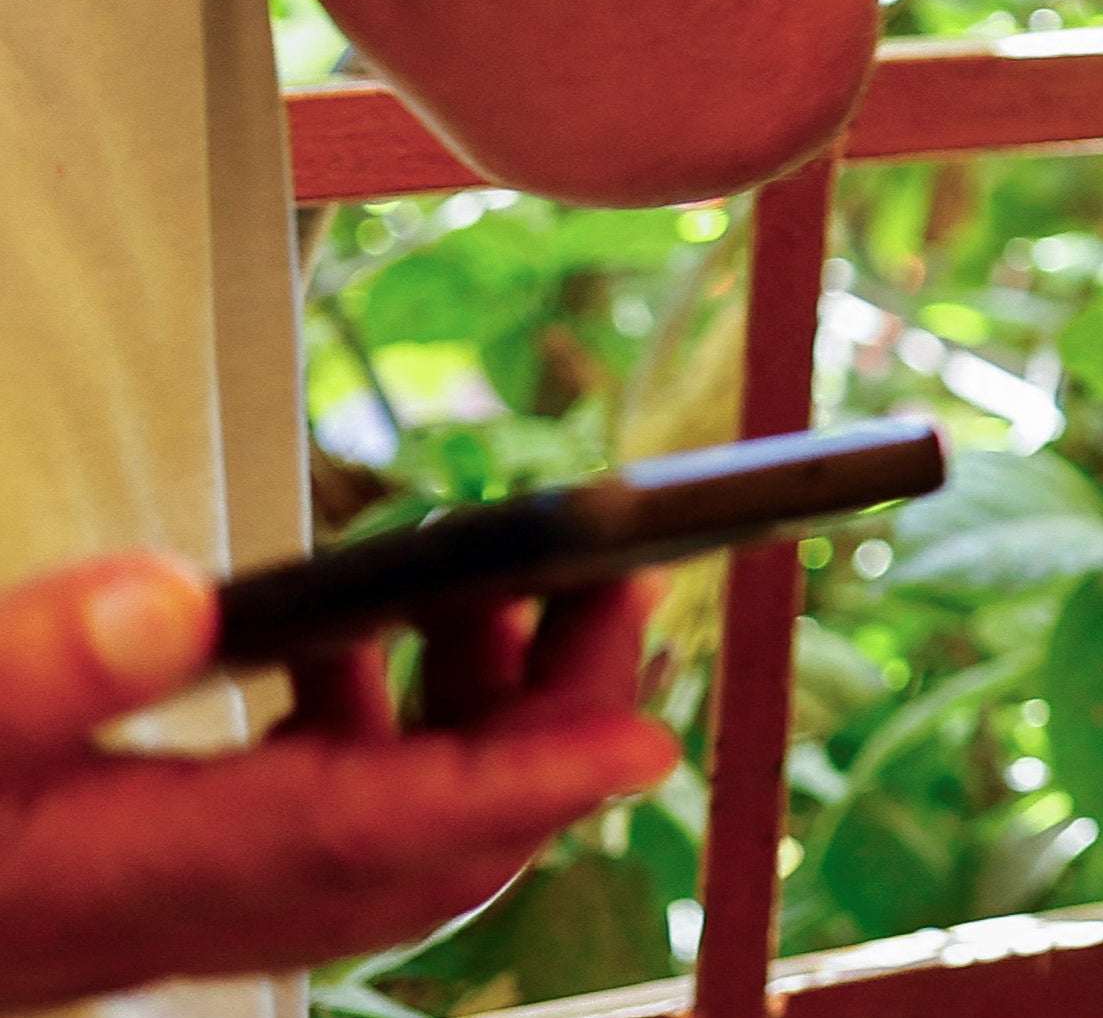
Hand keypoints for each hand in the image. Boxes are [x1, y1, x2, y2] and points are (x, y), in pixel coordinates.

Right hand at [0, 551, 673, 1011]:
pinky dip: (371, 725)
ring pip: (385, 827)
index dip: (529, 787)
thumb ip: (42, 662)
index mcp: (138, 882)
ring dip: (475, 712)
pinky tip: (354, 640)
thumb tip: (172, 602)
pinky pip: (312, 813)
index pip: (381, 839)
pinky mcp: (143, 874)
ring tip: (526, 583)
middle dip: (549, 726)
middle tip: (625, 584)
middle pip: (423, 841)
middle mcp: (176, 908)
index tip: (652, 739)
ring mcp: (165, 902)